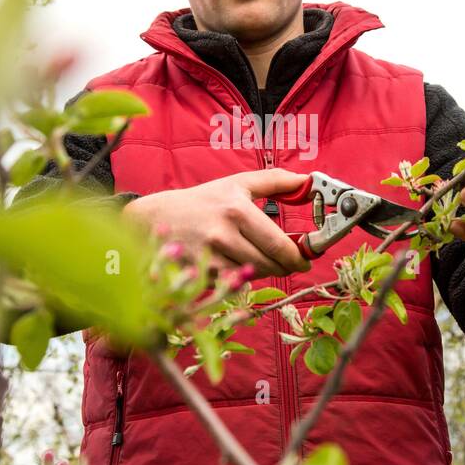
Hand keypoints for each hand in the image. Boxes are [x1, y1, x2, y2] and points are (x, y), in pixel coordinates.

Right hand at [122, 168, 313, 277]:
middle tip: (288, 262)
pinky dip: (242, 276)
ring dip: (264, 271)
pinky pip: (234, 283)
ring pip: (254, 275)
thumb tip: (307, 181)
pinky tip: (238, 263)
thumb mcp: (238, 183)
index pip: (279, 244)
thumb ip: (275, 181)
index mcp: (237, 211)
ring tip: (261, 258)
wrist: (157, 218)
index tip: (305, 260)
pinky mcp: (200, 275)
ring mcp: (210, 258)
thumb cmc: (204, 200)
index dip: (297, 257)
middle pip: (270, 264)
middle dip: (284, 266)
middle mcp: (223, 235)